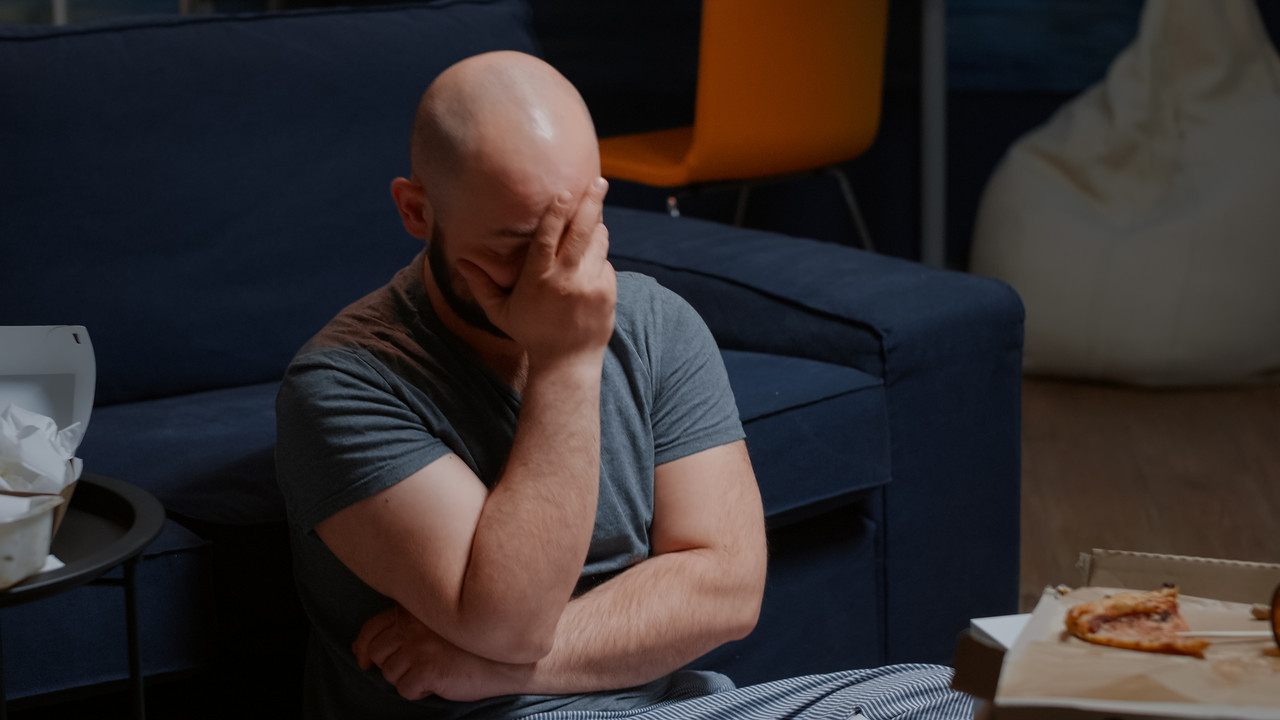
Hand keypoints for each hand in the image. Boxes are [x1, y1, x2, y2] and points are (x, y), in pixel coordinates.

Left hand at [354, 605, 532, 701]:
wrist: (508, 656)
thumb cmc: (475, 640)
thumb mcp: (440, 619)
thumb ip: (410, 623)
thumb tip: (367, 646)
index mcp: (414, 609)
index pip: (372, 627)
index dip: (363, 646)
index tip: (363, 658)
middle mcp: (412, 625)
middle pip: (377, 653)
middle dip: (390, 664)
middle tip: (411, 668)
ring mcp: (418, 647)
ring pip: (389, 673)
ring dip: (407, 678)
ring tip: (432, 672)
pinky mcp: (427, 669)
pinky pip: (405, 690)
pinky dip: (418, 692)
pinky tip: (437, 683)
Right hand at [456, 177, 615, 366]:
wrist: (567, 363)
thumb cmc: (531, 334)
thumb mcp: (500, 312)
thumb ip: (481, 285)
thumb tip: (461, 260)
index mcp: (539, 278)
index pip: (548, 237)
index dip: (557, 212)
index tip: (564, 191)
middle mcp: (566, 278)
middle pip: (582, 231)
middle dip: (592, 203)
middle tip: (599, 181)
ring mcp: (590, 284)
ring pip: (598, 242)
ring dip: (595, 228)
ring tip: (592, 218)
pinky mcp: (608, 291)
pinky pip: (606, 262)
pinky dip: (599, 256)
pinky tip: (590, 261)